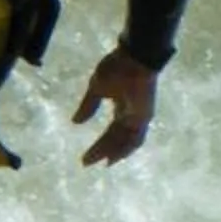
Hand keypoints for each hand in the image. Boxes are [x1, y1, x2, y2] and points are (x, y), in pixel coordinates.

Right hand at [75, 50, 158, 165]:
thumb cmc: (116, 68)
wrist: (133, 58)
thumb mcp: (96, 88)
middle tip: (86, 162)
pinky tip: (115, 157)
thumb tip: (76, 122)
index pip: (111, 131)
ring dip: (114, 152)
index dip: (100, 144)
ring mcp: (139, 116)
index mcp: (121, 106)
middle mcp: (131, 115)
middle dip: (103, 150)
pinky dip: (126, 149)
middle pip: (117, 139)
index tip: (85, 156)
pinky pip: (137, 138)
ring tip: (101, 163)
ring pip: (127, 141)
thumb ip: (88, 106)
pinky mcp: (144, 116)